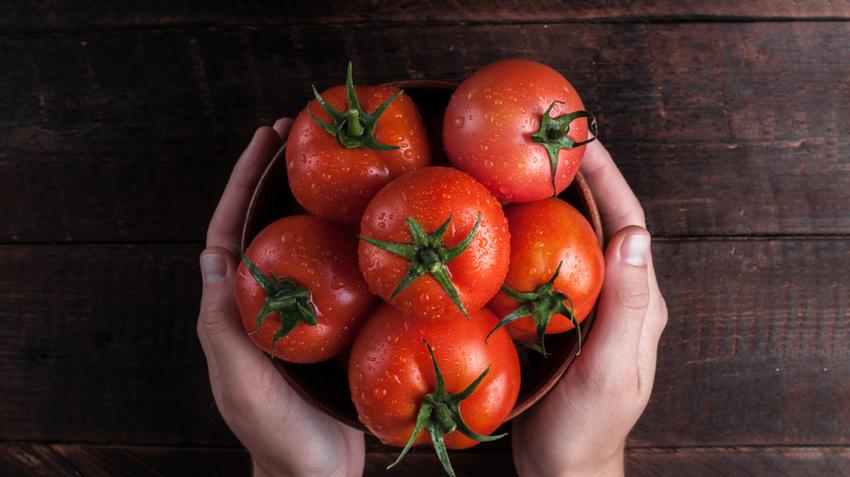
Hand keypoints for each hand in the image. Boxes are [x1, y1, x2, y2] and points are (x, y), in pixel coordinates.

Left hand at [197, 119, 364, 476]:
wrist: (316, 472)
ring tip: (341, 163)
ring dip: (315, 201)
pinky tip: (374, 224)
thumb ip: (222, 324)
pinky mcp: (332, 325)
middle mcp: (264, 301)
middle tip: (304, 132)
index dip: (244, 182)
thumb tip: (212, 255)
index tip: (265, 139)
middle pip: (268, 225)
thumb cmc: (275, 432)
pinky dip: (349, 241)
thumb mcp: (240, 380)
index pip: (231, 231)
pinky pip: (337, 273)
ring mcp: (299, 311)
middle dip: (280, 177)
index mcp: (235, 308)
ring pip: (304, 244)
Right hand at [512, 140, 667, 476]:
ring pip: (575, 240)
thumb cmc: (586, 426)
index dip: (609, 178)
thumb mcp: (609, 369)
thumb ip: (625, 307)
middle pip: (603, 222)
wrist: (564, 464)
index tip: (584, 138)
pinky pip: (550, 265)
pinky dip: (532, 236)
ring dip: (555, 201)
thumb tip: (634, 235)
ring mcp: (589, 307)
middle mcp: (618, 296)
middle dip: (581, 178)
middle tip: (547, 140)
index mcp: (638, 302)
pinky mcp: (560, 318)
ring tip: (523, 168)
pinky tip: (506, 225)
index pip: (628, 224)